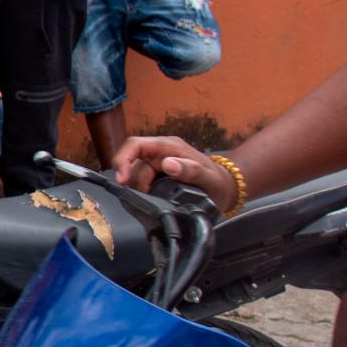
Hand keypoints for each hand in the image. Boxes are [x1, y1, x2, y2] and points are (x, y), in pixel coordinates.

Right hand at [111, 135, 237, 208]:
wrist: (224, 189)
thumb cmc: (218, 181)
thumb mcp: (210, 178)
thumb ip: (192, 171)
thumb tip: (167, 164)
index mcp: (169, 147)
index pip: (136, 145)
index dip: (123, 159)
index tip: (122, 180)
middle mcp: (159, 154)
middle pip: (132, 164)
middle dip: (135, 183)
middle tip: (149, 199)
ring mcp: (155, 165)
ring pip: (134, 176)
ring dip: (140, 190)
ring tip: (155, 201)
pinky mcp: (154, 177)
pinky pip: (140, 183)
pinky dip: (141, 193)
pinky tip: (150, 200)